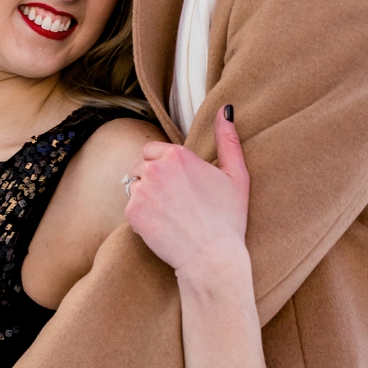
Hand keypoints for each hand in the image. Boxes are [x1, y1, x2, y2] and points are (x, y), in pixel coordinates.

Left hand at [124, 110, 249, 283]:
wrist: (212, 257)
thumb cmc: (228, 218)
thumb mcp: (237, 175)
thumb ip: (228, 139)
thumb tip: (225, 110)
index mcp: (178, 155)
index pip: (154, 149)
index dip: (166, 165)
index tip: (181, 184)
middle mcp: (156, 168)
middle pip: (141, 165)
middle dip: (153, 179)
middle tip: (176, 201)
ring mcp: (142, 190)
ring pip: (134, 186)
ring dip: (146, 196)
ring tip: (169, 214)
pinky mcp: (132, 213)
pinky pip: (131, 207)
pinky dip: (142, 216)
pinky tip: (162, 226)